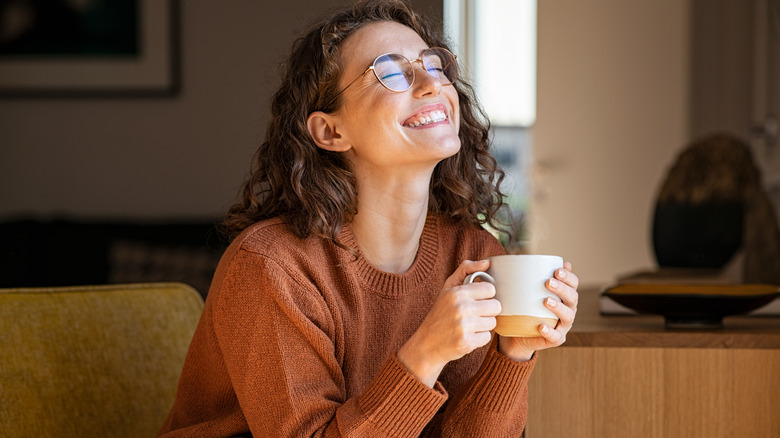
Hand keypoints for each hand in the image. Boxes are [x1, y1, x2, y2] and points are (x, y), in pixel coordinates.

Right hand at [397, 259, 500, 386]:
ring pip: (493, 322)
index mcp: (457, 293)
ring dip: (483, 325)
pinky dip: (479, 338)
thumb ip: (466, 270)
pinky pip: (487, 337)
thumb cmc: (440, 313)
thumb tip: (487, 262)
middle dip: (487, 311)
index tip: (476, 300)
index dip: (485, 296)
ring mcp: (464, 326)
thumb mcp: (448, 288)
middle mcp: (461, 308)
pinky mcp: (467, 343)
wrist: (426, 344)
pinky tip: (467, 336)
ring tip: (469, 326)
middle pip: (496, 306)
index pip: (490, 289)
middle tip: (474, 315)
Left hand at [498, 261, 578, 361]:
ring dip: (558, 308)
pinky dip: (550, 331)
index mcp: (564, 296)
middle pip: (572, 298)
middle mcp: (568, 309)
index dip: (569, 277)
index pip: (573, 284)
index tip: (557, 270)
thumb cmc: (524, 308)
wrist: (518, 334)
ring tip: (546, 301)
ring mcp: (563, 325)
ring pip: (568, 316)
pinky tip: (541, 326)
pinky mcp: (555, 339)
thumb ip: (528, 277)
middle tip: (548, 282)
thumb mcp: (525, 291)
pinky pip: (556, 336)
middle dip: (562, 289)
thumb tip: (526, 258)